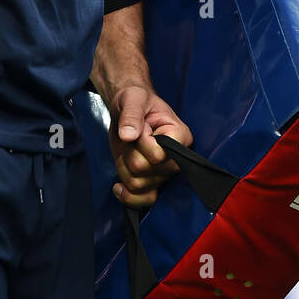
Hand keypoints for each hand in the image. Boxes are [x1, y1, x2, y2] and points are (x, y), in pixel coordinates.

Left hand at [108, 84, 192, 208]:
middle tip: (132, 136)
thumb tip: (128, 135)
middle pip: (145, 171)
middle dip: (129, 153)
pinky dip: (128, 196)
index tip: (141, 127)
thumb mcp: (133, 99)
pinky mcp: (151, 181)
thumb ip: (131, 114)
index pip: (158, 154)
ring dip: (124, 167)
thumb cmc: (136, 100)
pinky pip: (143, 200)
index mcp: (180, 135)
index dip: (142, 142)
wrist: (128, 109)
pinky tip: (118, 186)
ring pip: (138, 184)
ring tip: (128, 148)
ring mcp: (164, 172)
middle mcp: (176, 158)